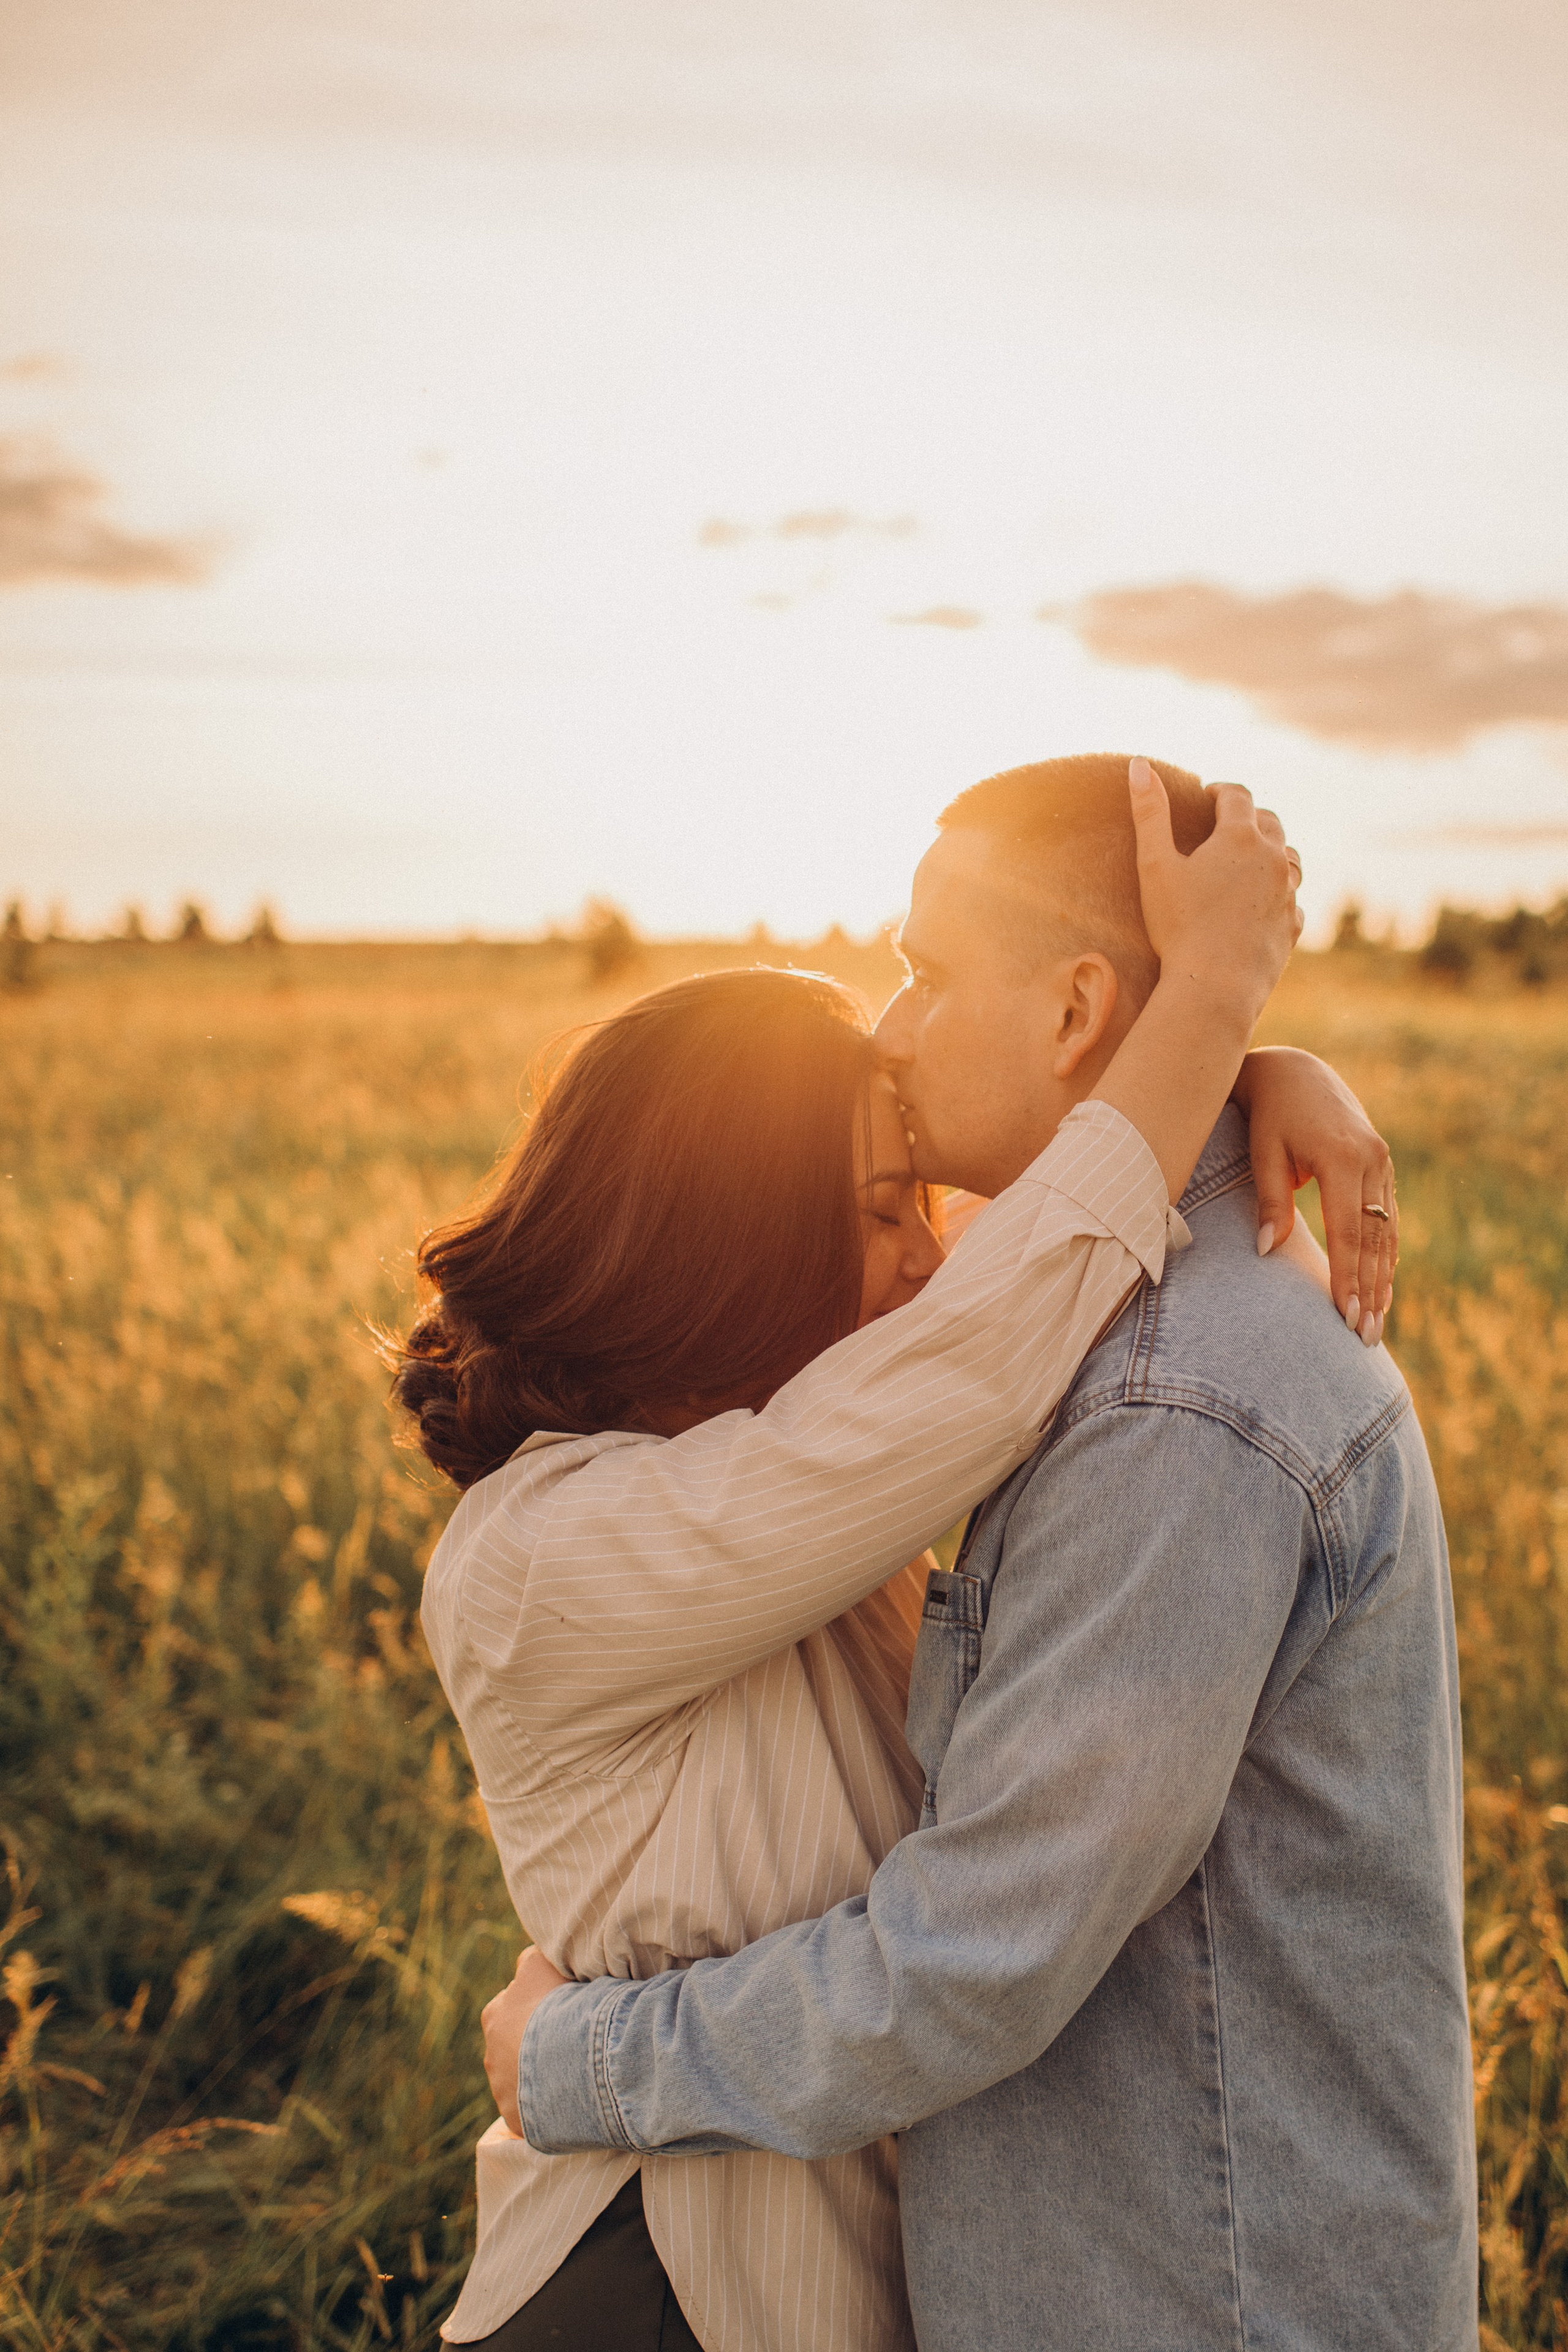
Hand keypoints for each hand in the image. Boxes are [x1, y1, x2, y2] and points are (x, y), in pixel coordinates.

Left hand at [481, 1945, 569, 2135]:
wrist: (569, 2058)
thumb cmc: (556, 2004)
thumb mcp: (541, 1964)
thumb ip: (533, 1958)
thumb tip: (532, 1956)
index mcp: (495, 2014)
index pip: (512, 2006)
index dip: (537, 2007)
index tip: (559, 2010)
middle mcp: (491, 2053)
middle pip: (514, 2045)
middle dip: (535, 2043)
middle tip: (566, 2042)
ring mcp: (503, 2089)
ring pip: (521, 2079)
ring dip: (539, 2075)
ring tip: (572, 2072)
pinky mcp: (516, 2118)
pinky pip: (532, 2111)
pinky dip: (546, 2106)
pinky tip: (569, 2098)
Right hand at [1130, 759, 1302, 1035]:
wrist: (1215, 987)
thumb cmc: (1178, 927)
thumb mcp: (1155, 866)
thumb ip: (1149, 813)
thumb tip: (1139, 764)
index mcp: (1240, 837)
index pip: (1236, 795)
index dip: (1219, 791)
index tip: (1206, 796)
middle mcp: (1273, 858)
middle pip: (1268, 821)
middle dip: (1247, 817)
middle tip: (1224, 826)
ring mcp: (1288, 893)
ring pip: (1287, 857)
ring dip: (1270, 851)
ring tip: (1246, 861)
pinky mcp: (1293, 925)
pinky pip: (1292, 898)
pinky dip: (1278, 892)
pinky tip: (1260, 902)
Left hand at [1236, 1047, 1396, 1345]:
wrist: (1295, 1071)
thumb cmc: (1269, 1114)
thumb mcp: (1264, 1153)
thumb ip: (1270, 1201)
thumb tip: (1268, 1251)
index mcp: (1343, 1158)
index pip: (1348, 1232)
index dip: (1348, 1277)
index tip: (1346, 1315)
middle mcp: (1372, 1161)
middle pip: (1373, 1239)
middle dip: (1369, 1291)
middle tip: (1364, 1336)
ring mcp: (1382, 1163)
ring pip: (1386, 1233)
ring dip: (1382, 1279)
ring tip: (1375, 1322)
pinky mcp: (1382, 1167)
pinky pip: (1388, 1219)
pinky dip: (1385, 1254)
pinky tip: (1381, 1285)